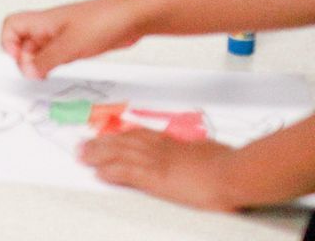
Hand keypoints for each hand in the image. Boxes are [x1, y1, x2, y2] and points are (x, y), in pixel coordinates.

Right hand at [0, 0, 144, 79]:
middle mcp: (50, 26)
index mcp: (43, 21)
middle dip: (24, 59)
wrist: (132, 17)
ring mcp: (63, 34)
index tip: (20, 61)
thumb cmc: (103, 20)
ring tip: (47, 75)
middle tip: (35, 73)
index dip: (8, 43)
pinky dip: (54, 63)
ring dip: (39, 63)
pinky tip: (62, 70)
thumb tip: (27, 71)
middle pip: (23, 41)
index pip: (12, 26)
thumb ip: (46, 60)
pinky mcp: (76, 42)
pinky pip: (57, 53)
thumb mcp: (70, 45)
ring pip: (40, 49)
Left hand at [81, 130, 240, 210]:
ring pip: (118, 154)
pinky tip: (99, 174)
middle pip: (122, 142)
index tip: (106, 136)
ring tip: (83, 157)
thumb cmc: (227, 162)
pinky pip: (126, 173)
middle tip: (83, 145)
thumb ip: (195, 153)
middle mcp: (159, 148)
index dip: (119, 136)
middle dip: (100, 144)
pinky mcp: (156, 178)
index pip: (138, 135)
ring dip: (98, 155)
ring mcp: (156, 161)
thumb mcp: (207, 151)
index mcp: (171, 142)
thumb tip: (195, 156)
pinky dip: (111, 172)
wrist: (232, 172)